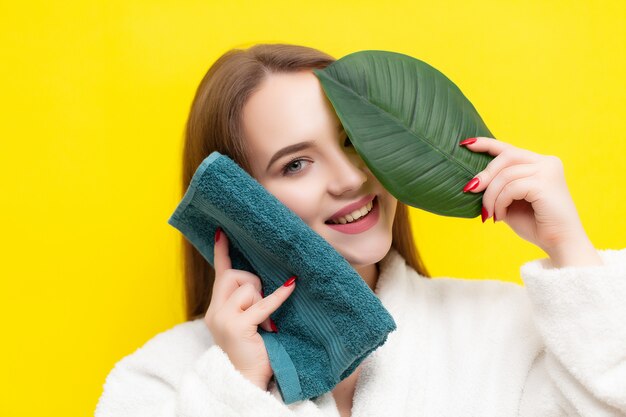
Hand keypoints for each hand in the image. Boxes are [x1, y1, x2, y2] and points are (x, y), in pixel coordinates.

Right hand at [204, 227, 296, 389]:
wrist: (245, 381)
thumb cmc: (252, 351)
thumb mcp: (245, 322)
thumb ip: (247, 301)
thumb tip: (259, 280)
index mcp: (216, 308)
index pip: (219, 273)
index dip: (221, 252)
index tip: (222, 232)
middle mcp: (215, 311)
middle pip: (234, 275)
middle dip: (253, 283)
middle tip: (262, 305)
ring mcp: (223, 318)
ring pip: (247, 287)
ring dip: (262, 299)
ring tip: (265, 324)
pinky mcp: (238, 326)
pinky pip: (261, 303)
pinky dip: (277, 297)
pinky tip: (290, 288)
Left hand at [460, 137, 602, 267]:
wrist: (560, 243)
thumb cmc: (535, 224)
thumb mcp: (510, 202)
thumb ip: (498, 188)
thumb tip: (472, 182)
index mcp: (540, 164)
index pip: (509, 149)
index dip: (486, 144)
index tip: (465, 144)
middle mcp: (547, 162)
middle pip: (506, 156)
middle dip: (485, 174)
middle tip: (470, 190)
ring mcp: (548, 170)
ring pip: (505, 175)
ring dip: (491, 195)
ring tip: (489, 213)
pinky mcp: (545, 183)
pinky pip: (511, 188)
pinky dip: (500, 202)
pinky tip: (500, 216)